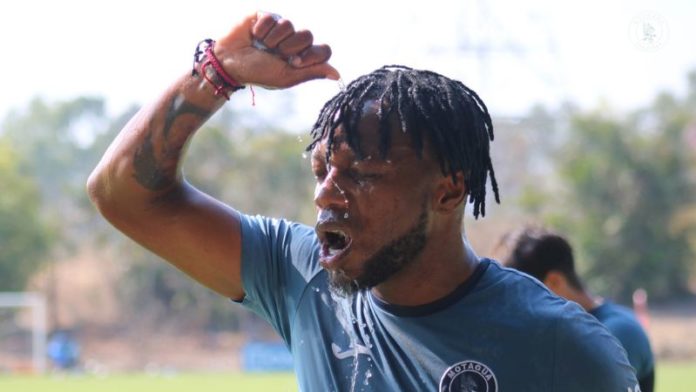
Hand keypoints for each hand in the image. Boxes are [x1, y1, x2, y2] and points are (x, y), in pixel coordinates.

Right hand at [214, 12, 339, 88]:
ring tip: (262, 45)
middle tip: (274, 54)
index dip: (311, 56)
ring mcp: (281, 27)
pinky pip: (273, 18)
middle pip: (308, 35)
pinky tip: (253, 35)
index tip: (293, 62)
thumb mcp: (286, 77)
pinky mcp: (267, 16)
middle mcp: (295, 40)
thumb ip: (312, 72)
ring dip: (273, 40)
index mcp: (303, 56)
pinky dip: (261, 30)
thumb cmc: (258, 72)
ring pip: (290, 25)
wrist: (230, 63)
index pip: (324, 50)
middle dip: (289, 47)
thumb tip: (337, 75)